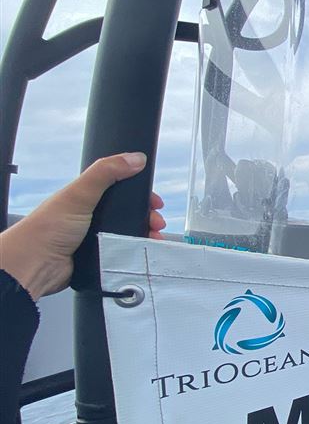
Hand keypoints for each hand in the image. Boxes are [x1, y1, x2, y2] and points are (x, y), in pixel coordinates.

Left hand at [0, 152, 165, 300]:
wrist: (36, 265)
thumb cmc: (48, 228)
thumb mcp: (79, 194)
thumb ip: (105, 173)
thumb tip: (135, 158)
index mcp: (86, 198)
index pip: (121, 190)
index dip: (140, 194)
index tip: (155, 201)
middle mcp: (91, 216)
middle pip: (129, 213)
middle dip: (147, 217)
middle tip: (156, 222)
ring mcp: (95, 237)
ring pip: (128, 234)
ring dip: (144, 235)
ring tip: (153, 238)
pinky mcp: (98, 256)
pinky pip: (123, 253)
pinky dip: (135, 252)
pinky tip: (143, 252)